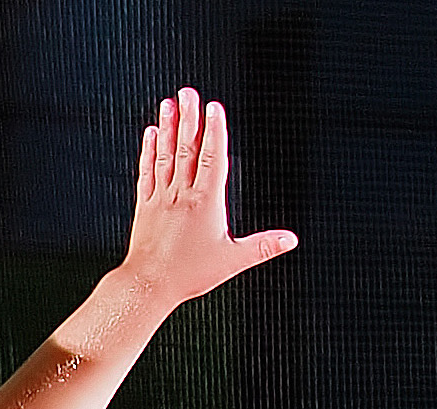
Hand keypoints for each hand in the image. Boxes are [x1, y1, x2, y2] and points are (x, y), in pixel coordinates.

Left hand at [121, 87, 296, 307]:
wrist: (146, 288)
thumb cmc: (186, 276)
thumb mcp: (231, 261)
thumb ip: (262, 246)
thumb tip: (291, 239)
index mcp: (205, 202)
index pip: (212, 157)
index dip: (214, 131)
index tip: (213, 107)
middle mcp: (180, 195)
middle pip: (186, 148)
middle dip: (188, 118)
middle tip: (187, 92)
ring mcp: (160, 199)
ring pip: (165, 156)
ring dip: (168, 127)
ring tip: (169, 103)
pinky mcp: (144, 207)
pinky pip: (147, 172)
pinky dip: (149, 151)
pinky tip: (151, 134)